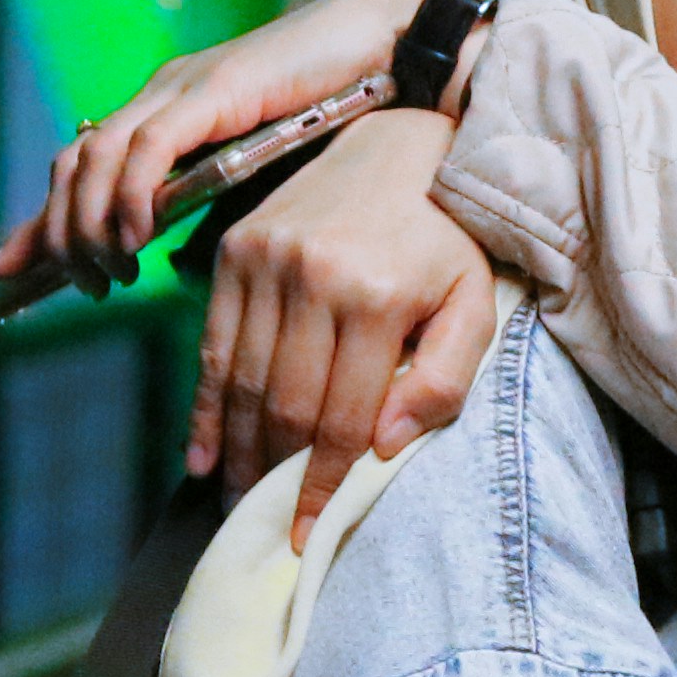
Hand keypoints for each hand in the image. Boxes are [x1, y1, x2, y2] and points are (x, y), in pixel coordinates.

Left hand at [0, 0, 435, 297]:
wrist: (402, 46)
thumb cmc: (350, 110)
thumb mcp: (266, 172)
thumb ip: (217, 207)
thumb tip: (174, 266)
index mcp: (170, 112)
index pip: (82, 166)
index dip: (40, 222)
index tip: (4, 275)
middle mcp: (163, 96)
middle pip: (74, 164)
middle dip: (58, 235)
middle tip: (81, 290)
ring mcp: (184, 89)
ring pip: (97, 157)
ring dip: (89, 224)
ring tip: (110, 277)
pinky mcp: (215, 88)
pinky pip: (149, 146)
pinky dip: (132, 195)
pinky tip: (140, 237)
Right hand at [198, 108, 503, 517]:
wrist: (405, 143)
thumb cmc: (451, 237)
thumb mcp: (476, 304)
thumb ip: (445, 379)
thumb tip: (382, 449)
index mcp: (380, 297)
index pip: (342, 417)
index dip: (320, 485)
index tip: (306, 534)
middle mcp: (314, 277)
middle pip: (283, 405)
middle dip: (273, 477)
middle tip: (266, 527)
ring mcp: (266, 259)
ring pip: (239, 381)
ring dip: (233, 451)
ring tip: (235, 500)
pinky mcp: (234, 247)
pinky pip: (210, 343)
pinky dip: (203, 405)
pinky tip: (199, 454)